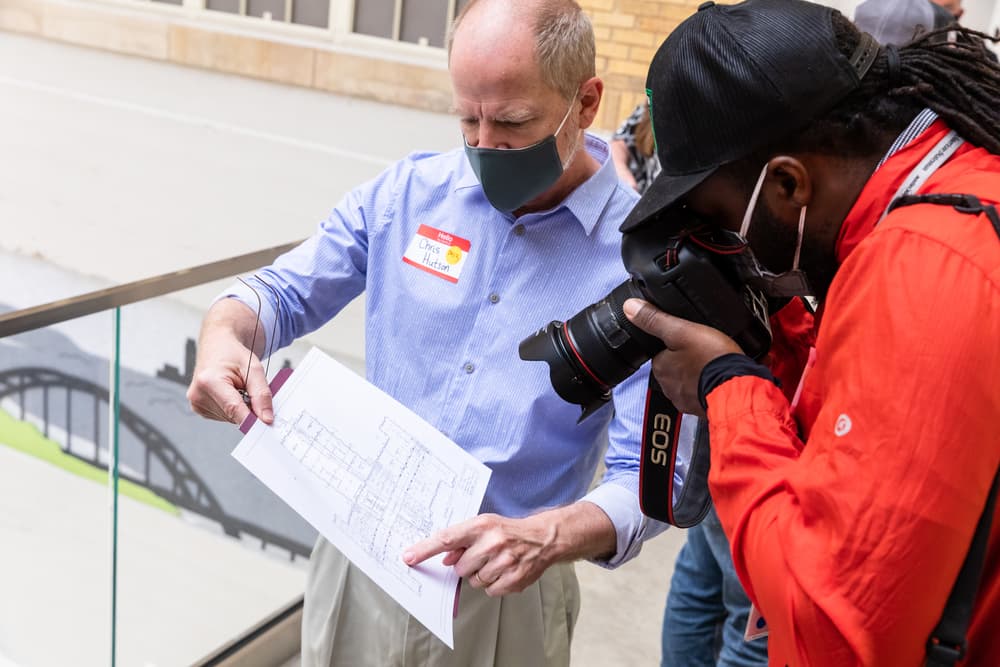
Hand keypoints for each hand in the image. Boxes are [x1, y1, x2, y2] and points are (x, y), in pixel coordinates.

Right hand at [187, 301, 273, 425]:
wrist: (217, 345)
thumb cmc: (233, 354)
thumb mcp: (253, 368)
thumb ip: (261, 394)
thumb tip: (266, 418)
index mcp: (209, 381)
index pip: (234, 409)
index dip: (252, 420)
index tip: (266, 426)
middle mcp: (198, 393)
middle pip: (233, 415)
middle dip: (248, 408)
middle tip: (251, 391)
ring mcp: (196, 402)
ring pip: (229, 418)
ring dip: (240, 408)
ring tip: (238, 388)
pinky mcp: (198, 407)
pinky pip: (223, 416)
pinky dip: (232, 408)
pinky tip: (230, 393)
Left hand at [403, 513, 558, 596]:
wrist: (543, 538)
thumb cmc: (509, 531)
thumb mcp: (484, 525)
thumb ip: (462, 540)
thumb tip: (444, 558)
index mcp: (481, 526)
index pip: (446, 538)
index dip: (425, 550)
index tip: (408, 557)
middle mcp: (492, 543)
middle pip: (460, 568)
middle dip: (467, 565)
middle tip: (482, 556)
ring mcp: (504, 562)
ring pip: (474, 581)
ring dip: (481, 575)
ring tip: (496, 562)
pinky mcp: (513, 579)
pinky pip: (490, 590)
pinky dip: (495, 584)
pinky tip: (504, 572)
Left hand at [623, 298, 742, 416]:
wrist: (736, 387)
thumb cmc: (712, 360)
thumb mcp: (681, 330)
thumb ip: (654, 319)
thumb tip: (630, 307)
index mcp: (660, 366)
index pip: (660, 352)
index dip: (675, 343)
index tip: (689, 340)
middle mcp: (667, 386)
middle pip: (673, 367)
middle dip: (685, 360)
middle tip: (704, 351)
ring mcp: (683, 399)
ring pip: (686, 381)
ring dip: (696, 374)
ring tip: (711, 364)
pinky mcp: (698, 408)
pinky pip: (698, 394)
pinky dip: (705, 386)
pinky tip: (716, 378)